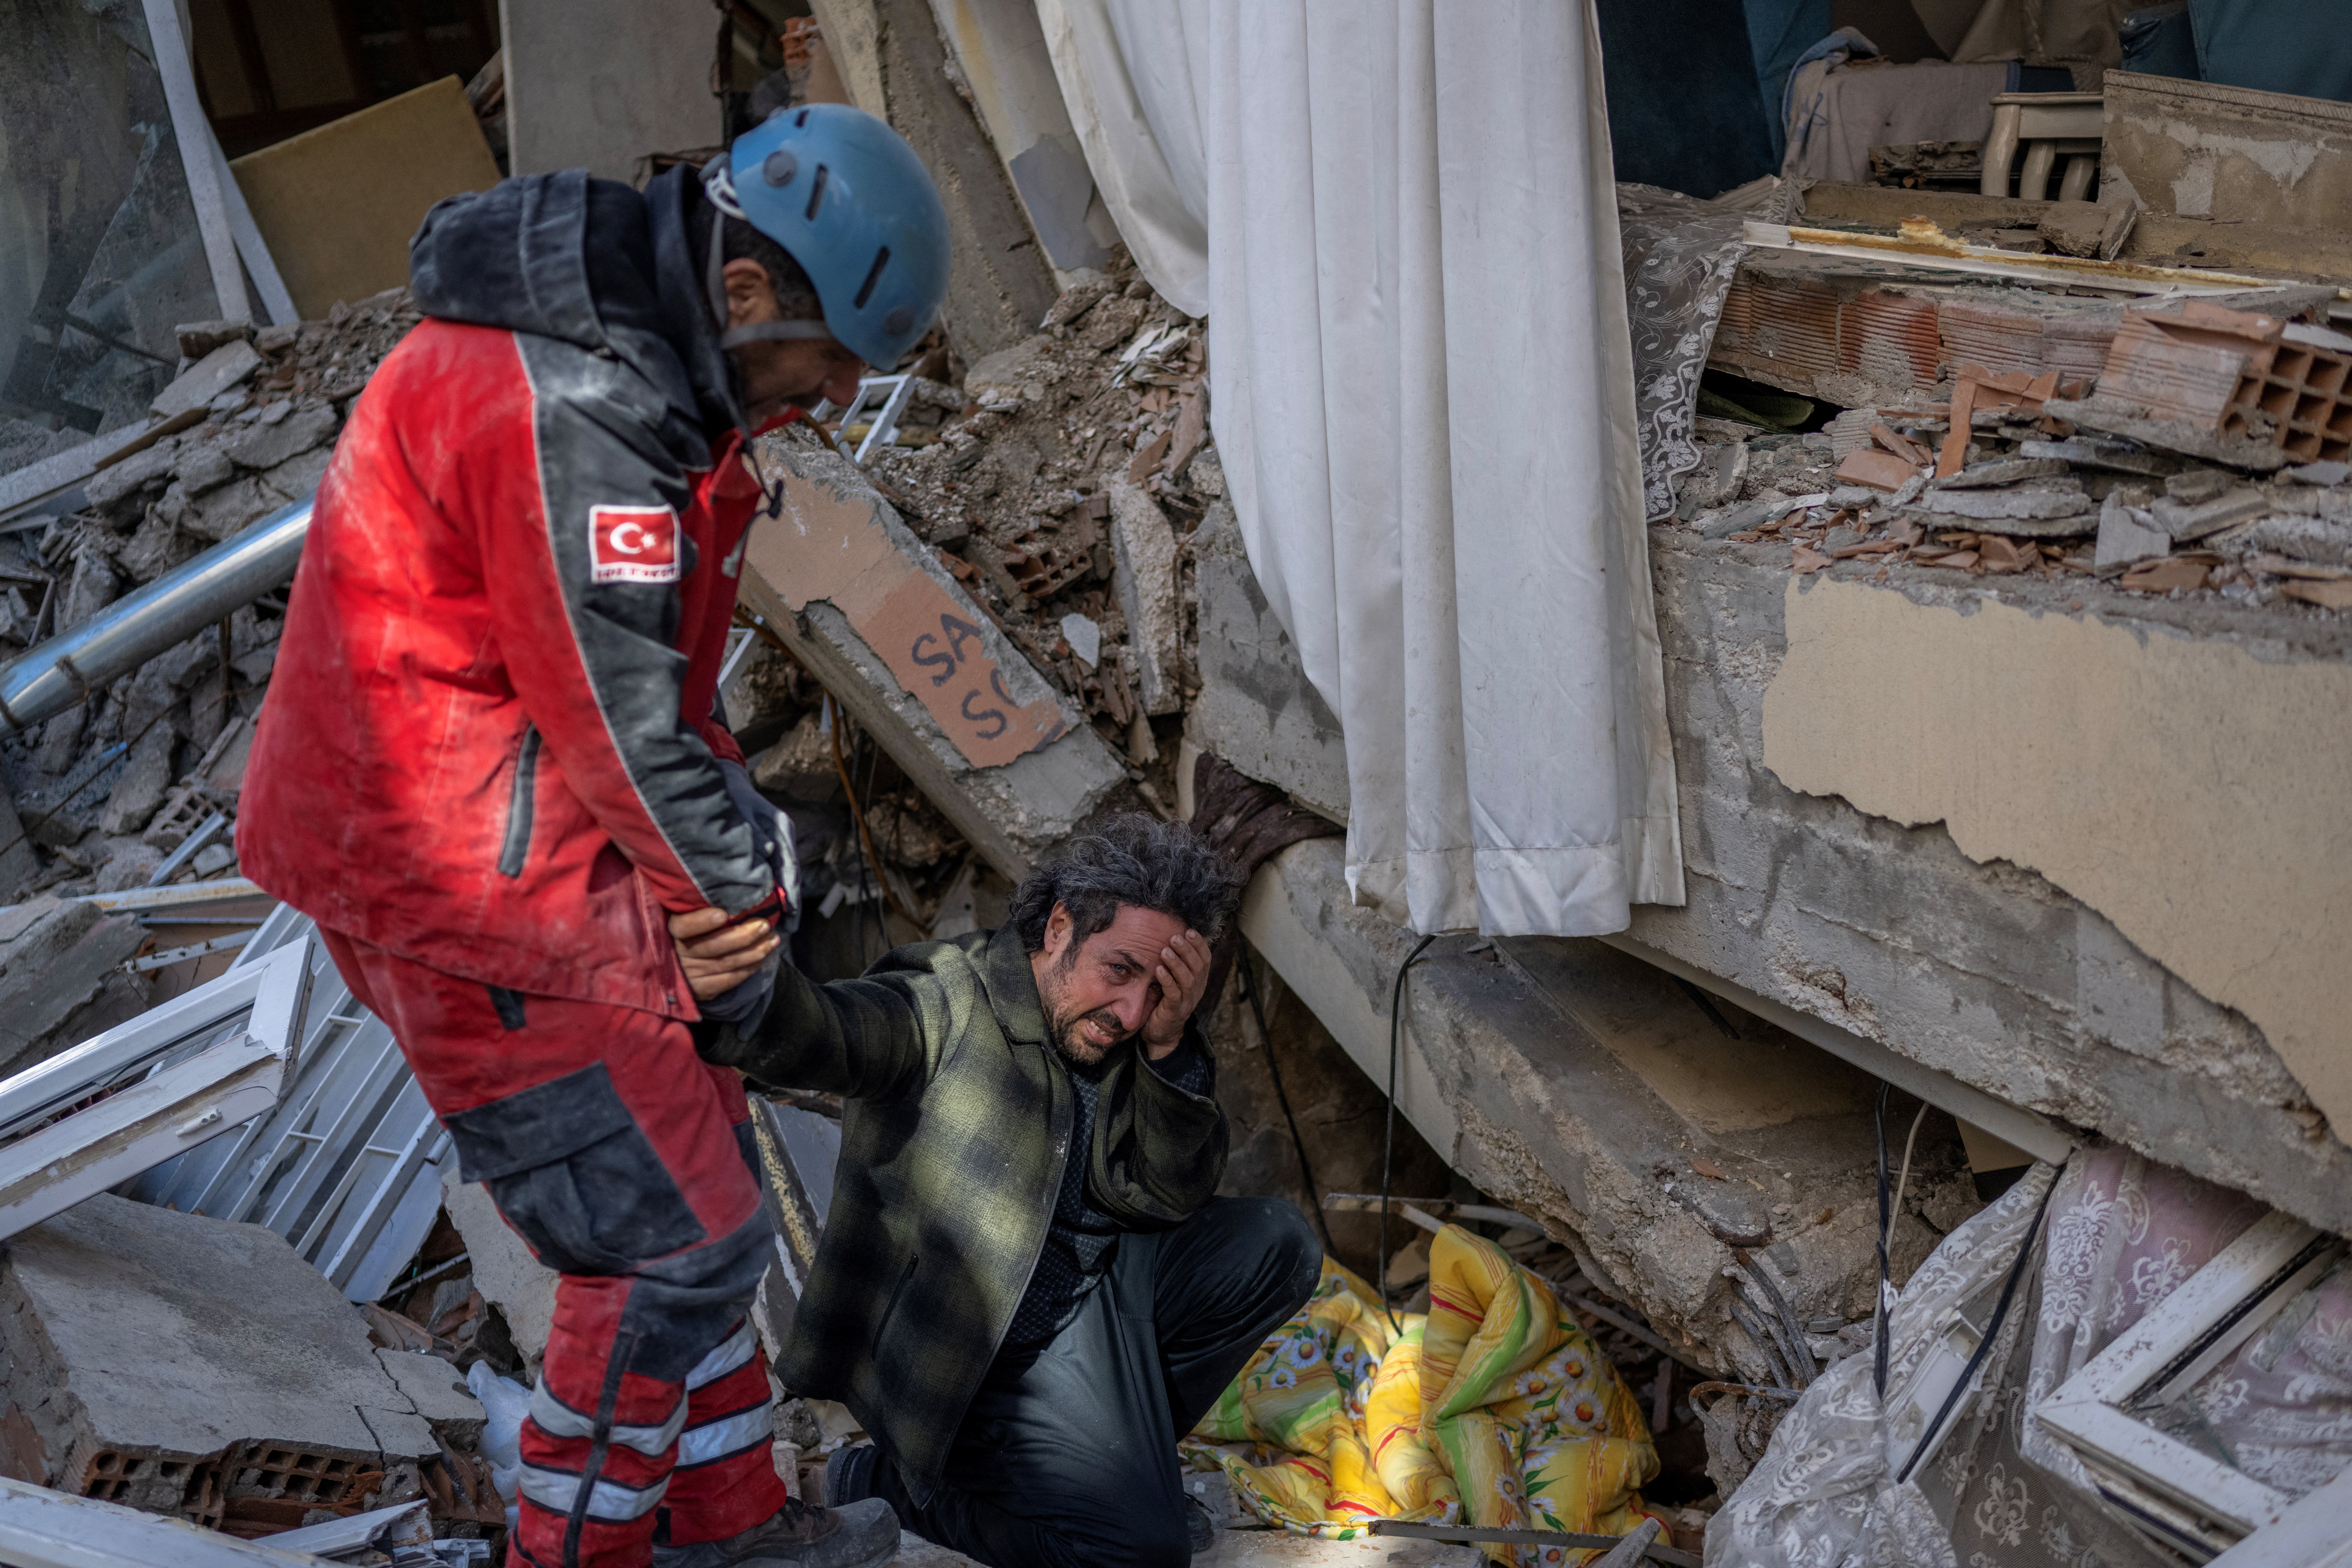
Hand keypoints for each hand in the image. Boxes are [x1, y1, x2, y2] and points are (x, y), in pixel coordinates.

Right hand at [670, 906, 779, 1001]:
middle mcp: (678, 956)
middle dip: (743, 936)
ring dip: (754, 952)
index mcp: (670, 932)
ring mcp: (689, 975)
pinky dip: (749, 968)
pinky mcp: (701, 990)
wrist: (673, 965)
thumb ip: (695, 906)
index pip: (683, 927)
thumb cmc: (687, 931)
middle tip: (764, 925)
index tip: (722, 914)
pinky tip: (763, 957)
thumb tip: (728, 892)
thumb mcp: (682, 915)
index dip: (702, 921)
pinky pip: (729, 980)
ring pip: (726, 963)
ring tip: (773, 940)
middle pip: (713, 947)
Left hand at [1139, 929, 1211, 1060]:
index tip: (1190, 931)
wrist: (1161, 1032)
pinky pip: (1174, 994)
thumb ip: (1178, 963)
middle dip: (1187, 950)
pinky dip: (1167, 980)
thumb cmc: (1166, 1000)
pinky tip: (1159, 969)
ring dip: (1177, 963)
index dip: (1200, 944)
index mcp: (1199, 980)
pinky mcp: (1175, 1011)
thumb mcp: (1175, 980)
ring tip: (1165, 950)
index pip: (1205, 959)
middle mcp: (1197, 990)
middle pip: (1197, 967)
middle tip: (1175, 937)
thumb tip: (1175, 936)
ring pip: (1187, 980)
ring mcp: (1187, 1001)